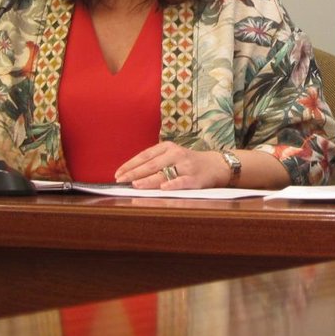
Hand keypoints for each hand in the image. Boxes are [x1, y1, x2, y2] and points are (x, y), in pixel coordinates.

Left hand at [115, 142, 230, 189]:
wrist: (216, 165)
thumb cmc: (189, 162)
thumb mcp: (172, 155)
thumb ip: (155, 161)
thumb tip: (132, 174)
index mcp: (168, 147)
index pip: (145, 155)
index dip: (131, 164)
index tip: (118, 173)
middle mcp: (176, 154)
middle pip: (152, 164)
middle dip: (134, 173)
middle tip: (121, 180)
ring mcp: (186, 166)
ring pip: (164, 173)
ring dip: (149, 180)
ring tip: (136, 185)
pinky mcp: (196, 178)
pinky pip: (182, 181)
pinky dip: (173, 184)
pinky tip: (163, 188)